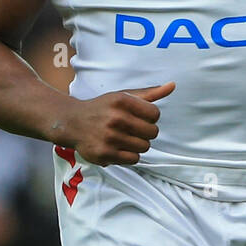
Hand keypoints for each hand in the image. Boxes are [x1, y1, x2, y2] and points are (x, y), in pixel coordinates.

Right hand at [60, 82, 175, 165]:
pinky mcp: (104, 154)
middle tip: (132, 129)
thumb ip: (150, 93)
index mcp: (121, 101)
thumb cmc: (103, 108)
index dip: (150, 117)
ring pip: (145, 147)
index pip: (155, 114)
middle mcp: (115, 118)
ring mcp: (109, 137)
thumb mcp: (123, 96)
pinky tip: (119, 147)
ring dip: (138, 144)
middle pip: (153, 132)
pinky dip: (129, 155)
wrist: (73, 123)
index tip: (138, 117)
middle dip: (146, 132)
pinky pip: (133, 159)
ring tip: (125, 138)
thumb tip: (173, 85)